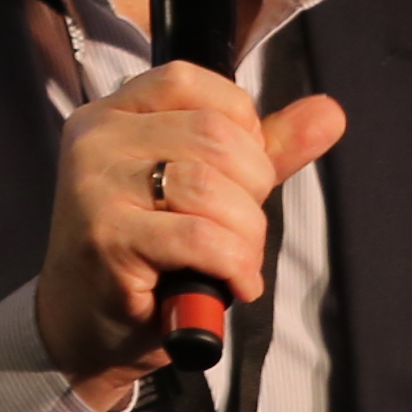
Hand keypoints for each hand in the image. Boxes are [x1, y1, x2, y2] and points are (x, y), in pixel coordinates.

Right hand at [38, 64, 346, 400]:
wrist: (82, 331)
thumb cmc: (143, 258)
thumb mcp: (203, 192)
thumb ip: (262, 150)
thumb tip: (329, 112)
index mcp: (113, 114)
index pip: (191, 80)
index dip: (238, 125)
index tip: (237, 175)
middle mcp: (96, 139)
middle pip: (214, 135)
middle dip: (252, 189)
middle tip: (240, 232)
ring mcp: (96, 187)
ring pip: (211, 185)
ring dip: (246, 234)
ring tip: (236, 263)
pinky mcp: (106, 238)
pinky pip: (200, 237)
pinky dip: (234, 264)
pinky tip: (234, 285)